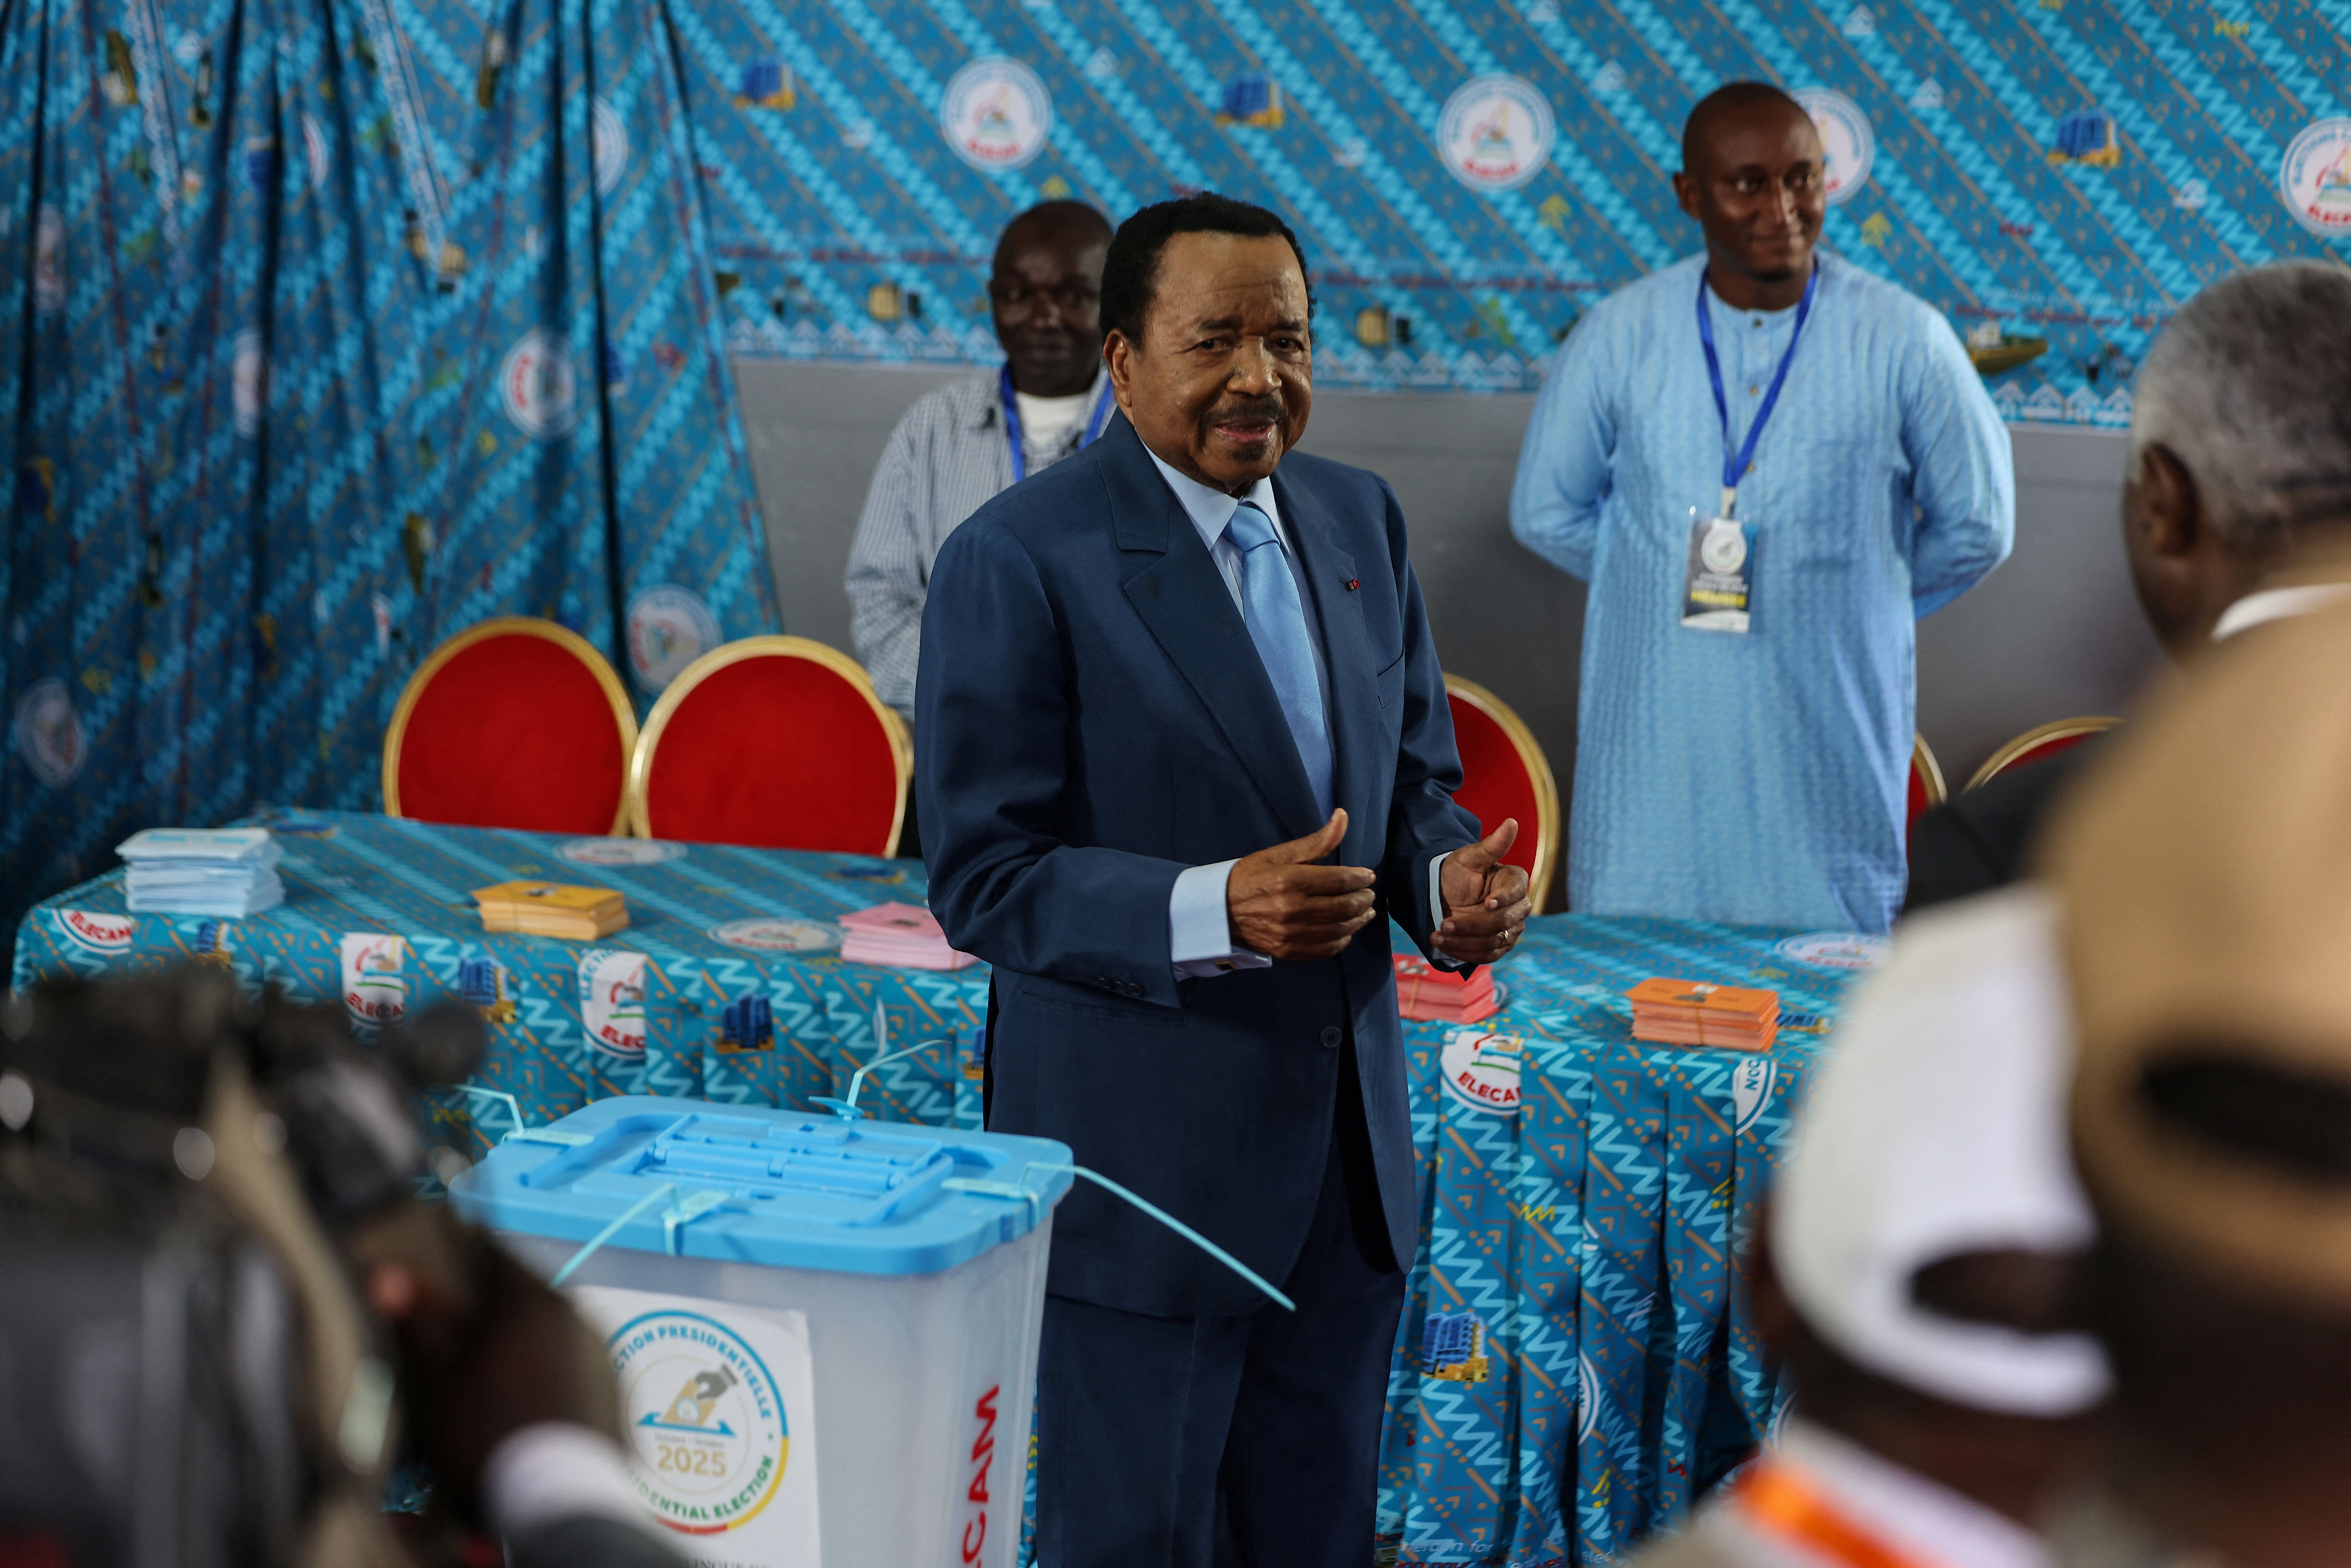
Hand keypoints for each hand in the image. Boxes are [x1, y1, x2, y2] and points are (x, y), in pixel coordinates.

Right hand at [360, 1209, 621, 1521]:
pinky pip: (569, 1366)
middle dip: (489, 1310)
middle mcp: (574, 1314)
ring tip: (486, 1379)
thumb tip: (388, 1275)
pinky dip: (544, 1375)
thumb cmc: (489, 1431)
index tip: (443, 1272)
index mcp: (532, 1299)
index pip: (493, 1254)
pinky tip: (521, 1404)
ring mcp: (598, 1352)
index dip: (462, 1258)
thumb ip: (420, 1318)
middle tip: (457, 1336)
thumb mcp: (439, 1374)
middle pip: (521, 1296)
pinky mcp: (611, 1388)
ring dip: (518, 1345)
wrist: (553, 1495)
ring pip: (547, 1332)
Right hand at [1227, 809, 1378, 960]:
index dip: (1361, 877)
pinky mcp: (1289, 951)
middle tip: (1368, 893)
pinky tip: (1346, 930)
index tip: (1367, 875)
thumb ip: (1316, 841)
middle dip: (1363, 899)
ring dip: (1358, 919)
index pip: (1340, 880)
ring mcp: (1291, 934)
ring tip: (1365, 911)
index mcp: (1290, 880)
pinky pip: (1327, 948)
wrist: (1220, 910)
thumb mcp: (1279, 854)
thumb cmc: (1251, 877)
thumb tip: (1343, 817)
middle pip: (1345, 906)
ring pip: (1340, 929)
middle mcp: (1292, 909)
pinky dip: (1342, 939)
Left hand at [1434, 819, 1532, 965]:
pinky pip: (1487, 956)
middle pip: (1505, 922)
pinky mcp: (1498, 946)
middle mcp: (1518, 907)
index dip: (1503, 900)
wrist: (1444, 895)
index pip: (1516, 893)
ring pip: (1494, 942)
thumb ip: (1491, 845)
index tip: (1486, 904)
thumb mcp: (1468, 858)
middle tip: (1444, 924)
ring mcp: (1510, 929)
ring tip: (1437, 936)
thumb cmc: (1457, 872)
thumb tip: (1512, 822)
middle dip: (1473, 925)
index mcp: (1516, 881)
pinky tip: (1444, 946)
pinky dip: (1464, 953)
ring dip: (1464, 942)